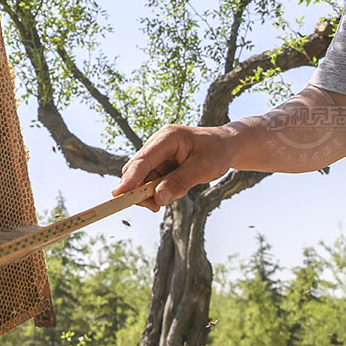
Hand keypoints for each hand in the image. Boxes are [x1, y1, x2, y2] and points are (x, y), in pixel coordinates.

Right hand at [112, 124, 236, 211]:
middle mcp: (158, 143)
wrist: (226, 145)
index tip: (118, 195)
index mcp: (168, 138)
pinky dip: (158, 190)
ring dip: (150, 193)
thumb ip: (181, 181)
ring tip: (172, 197)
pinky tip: (173, 191)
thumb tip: (158, 198)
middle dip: (140, 190)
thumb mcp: (204, 168)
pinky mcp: (160, 162)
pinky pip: (151, 180)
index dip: (130, 179)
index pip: (143, 160)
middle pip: (137, 170)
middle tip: (156, 208)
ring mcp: (158, 153)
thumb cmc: (217, 152)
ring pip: (143, 178)